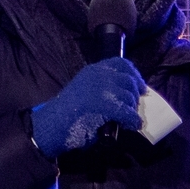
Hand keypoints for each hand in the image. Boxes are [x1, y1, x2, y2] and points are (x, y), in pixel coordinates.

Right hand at [30, 57, 145, 156]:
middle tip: (133, 108)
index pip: (120, 63)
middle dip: (135, 95)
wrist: (49, 125)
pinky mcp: (101, 103)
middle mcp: (97, 75)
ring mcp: (99, 88)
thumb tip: (129, 95)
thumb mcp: (86, 92)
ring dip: (132, 109)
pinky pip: (126, 111)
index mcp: (92, 71)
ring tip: (129, 119)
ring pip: (128, 96)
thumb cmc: (67, 114)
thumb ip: (104, 88)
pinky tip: (132, 125)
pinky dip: (132, 119)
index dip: (134, 75)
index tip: (140, 87)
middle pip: (128, 80)